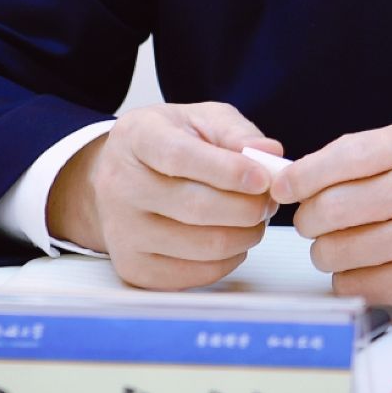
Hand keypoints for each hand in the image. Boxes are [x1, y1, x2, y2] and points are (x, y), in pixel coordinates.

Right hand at [49, 102, 283, 290]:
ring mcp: (124, 231)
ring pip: (203, 246)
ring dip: (245, 235)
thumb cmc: (170, 143)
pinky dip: (229, 259)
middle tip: (268, 200)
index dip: (227, 171)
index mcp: (136, 138)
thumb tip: (270, 153)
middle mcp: (121, 186)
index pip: (180, 157)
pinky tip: (232, 237)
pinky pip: (197, 274)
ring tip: (254, 218)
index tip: (263, 178)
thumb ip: (237, 132)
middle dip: (248, 207)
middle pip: (196, 207)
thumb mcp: (201, 119)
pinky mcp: (134, 267)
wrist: (121, 176)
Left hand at [274, 121, 391, 310]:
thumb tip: (288, 179)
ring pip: (336, 252)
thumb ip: (352, 154)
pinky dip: (346, 276)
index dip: (302, 175)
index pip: (344, 158)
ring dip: (325, 249)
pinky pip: (355, 285)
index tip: (282, 186)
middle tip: (314, 219)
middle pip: (330, 210)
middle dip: (308, 218)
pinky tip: (364, 263)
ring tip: (341, 241)